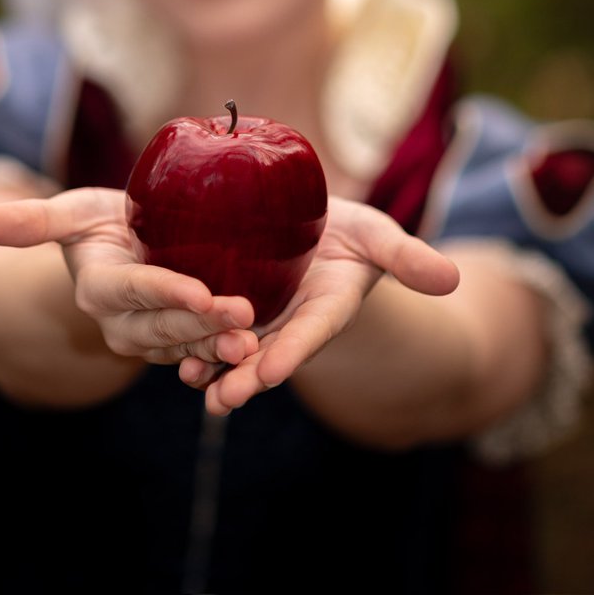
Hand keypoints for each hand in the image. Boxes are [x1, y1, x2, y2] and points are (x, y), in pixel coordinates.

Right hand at [0, 188, 258, 367]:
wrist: (129, 247)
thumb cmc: (103, 221)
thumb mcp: (76, 211)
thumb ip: (36, 219)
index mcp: (99, 289)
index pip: (134, 291)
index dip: (165, 293)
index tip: (200, 291)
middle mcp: (122, 324)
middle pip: (163, 326)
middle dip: (201, 324)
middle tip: (241, 314)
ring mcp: (154, 339)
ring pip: (187, 347)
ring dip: (219, 346)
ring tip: (251, 341)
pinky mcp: (181, 344)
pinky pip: (203, 355)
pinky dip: (225, 357)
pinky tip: (256, 354)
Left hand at [178, 198, 460, 414]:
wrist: (311, 225)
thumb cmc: (350, 231)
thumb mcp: (377, 235)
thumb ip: (407, 257)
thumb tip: (452, 279)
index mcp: (328, 306)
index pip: (312, 332)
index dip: (293, 352)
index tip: (271, 373)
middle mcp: (292, 320)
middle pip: (269, 352)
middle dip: (246, 376)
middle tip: (223, 399)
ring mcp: (262, 316)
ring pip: (236, 348)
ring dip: (215, 368)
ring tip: (193, 382)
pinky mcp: (232, 304)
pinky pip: (213, 327)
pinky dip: (195, 341)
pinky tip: (171, 353)